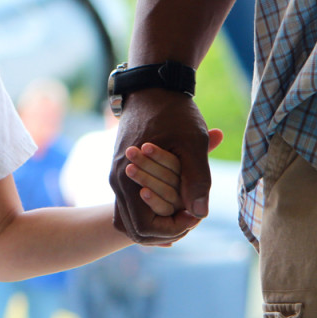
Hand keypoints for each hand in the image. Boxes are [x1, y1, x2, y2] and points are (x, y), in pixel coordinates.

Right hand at [109, 90, 219, 243]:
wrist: (151, 86)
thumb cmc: (173, 113)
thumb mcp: (192, 144)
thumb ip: (196, 180)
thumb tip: (199, 213)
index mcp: (128, 178)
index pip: (145, 228)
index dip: (172, 230)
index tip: (194, 216)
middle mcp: (117, 181)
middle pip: (135, 229)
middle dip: (166, 231)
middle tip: (191, 218)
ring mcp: (116, 176)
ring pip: (131, 218)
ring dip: (157, 222)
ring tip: (184, 216)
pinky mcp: (121, 170)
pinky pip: (131, 203)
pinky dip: (149, 211)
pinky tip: (172, 207)